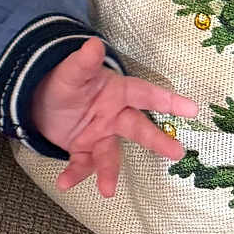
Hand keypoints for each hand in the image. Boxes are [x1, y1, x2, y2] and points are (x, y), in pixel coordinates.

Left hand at [30, 36, 197, 197]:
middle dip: (156, 140)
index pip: (144, 94)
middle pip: (137, 128)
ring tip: (107, 190)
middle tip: (177, 152)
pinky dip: (75, 174)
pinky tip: (64, 183)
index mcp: (116, 92)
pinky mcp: (84, 152)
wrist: (42, 103)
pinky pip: (82, 164)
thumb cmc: (65, 83)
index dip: (167, 100)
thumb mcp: (71, 72)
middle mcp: (113, 117)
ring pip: (110, 155)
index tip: (192, 109)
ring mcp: (100, 136)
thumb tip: (93, 44)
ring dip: (109, 172)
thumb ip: (83, 62)